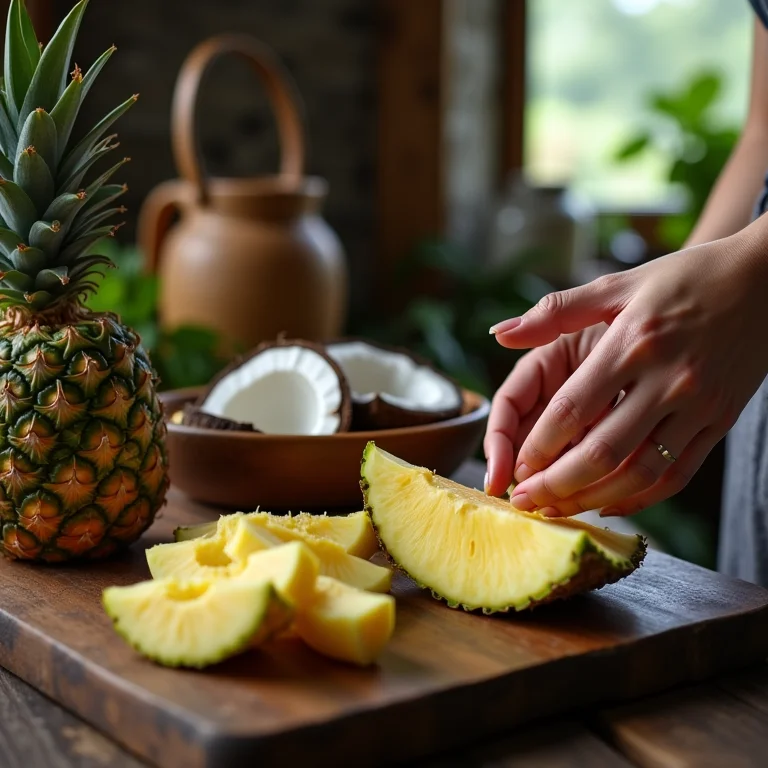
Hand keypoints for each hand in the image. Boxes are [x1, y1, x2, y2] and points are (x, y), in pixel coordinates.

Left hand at [487, 230, 767, 517]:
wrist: (766, 280)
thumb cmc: (682, 278)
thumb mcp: (617, 285)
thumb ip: (555, 312)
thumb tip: (498, 333)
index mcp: (632, 343)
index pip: (572, 409)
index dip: (538, 445)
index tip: (514, 465)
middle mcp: (667, 379)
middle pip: (602, 452)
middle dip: (555, 484)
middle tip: (525, 501)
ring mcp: (699, 405)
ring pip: (640, 472)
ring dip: (594, 498)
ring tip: (558, 509)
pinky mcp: (720, 422)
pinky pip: (678, 474)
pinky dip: (642, 498)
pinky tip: (610, 505)